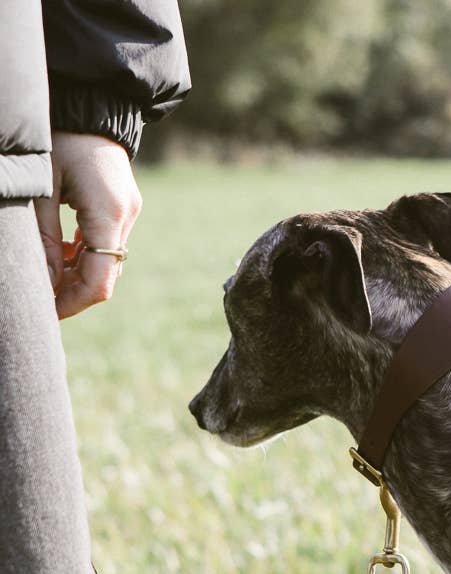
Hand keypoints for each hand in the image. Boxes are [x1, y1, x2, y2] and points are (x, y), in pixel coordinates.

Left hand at [34, 132, 141, 319]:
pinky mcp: (124, 206)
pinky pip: (108, 244)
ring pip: (107, 262)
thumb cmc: (57, 139)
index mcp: (109, 213)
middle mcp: (127, 217)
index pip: (99, 280)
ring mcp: (129, 212)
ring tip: (47, 276)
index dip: (73, 302)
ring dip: (78, 275)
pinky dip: (86, 256)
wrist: (88, 102)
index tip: (47, 311)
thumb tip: (46, 284)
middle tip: (41, 298)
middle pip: (106, 275)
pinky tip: (63, 255)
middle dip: (73, 292)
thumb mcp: (40, 189)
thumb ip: (45, 239)